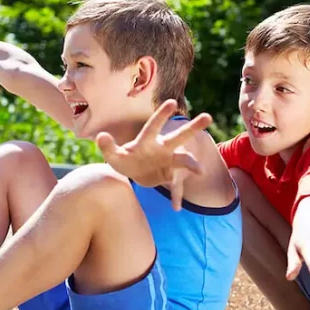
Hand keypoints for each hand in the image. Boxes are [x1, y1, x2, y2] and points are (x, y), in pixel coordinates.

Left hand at [96, 100, 212, 209]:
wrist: (136, 173)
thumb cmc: (125, 159)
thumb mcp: (114, 155)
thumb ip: (108, 147)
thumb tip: (101, 136)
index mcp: (148, 141)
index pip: (154, 126)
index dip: (162, 115)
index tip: (172, 102)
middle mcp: (163, 148)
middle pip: (179, 137)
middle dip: (193, 127)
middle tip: (208, 117)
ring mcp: (169, 162)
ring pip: (185, 161)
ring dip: (193, 165)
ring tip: (200, 172)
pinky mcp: (171, 176)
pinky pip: (176, 187)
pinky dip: (176, 197)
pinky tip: (176, 208)